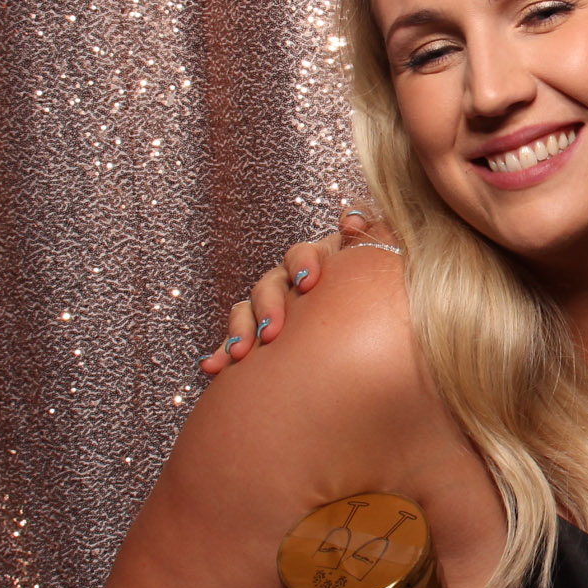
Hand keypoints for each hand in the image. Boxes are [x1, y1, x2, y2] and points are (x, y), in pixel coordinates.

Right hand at [193, 208, 381, 373]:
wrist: (366, 343)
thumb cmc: (375, 299)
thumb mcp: (376, 268)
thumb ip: (369, 240)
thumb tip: (352, 221)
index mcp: (323, 264)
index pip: (308, 254)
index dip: (305, 262)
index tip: (310, 282)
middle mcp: (292, 282)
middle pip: (273, 282)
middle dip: (271, 305)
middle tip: (273, 330)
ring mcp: (274, 307)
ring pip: (250, 309)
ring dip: (242, 328)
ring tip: (240, 352)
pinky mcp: (258, 335)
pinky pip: (237, 340)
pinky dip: (221, 352)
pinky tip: (211, 366)